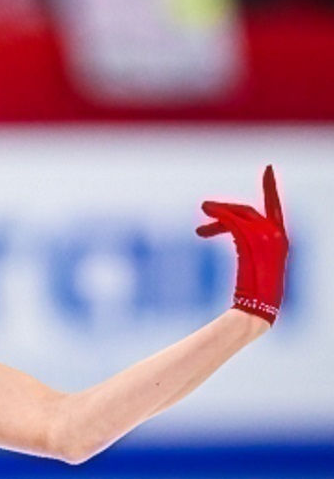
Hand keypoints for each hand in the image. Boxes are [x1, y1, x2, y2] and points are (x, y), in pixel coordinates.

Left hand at [197, 165, 288, 324]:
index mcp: (280, 240)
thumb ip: (248, 247)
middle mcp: (278, 235)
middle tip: (204, 209)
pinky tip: (200, 231)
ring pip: (239, 216)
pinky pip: (233, 224)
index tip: (269, 169)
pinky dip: (217, 222)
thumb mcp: (252, 266)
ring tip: (199, 220)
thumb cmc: (253, 296)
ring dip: (217, 214)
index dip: (271, 187)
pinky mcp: (255, 243)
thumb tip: (232, 236)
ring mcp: (269, 238)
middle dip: (225, 210)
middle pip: (248, 211)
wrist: (256, 309)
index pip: (275, 206)